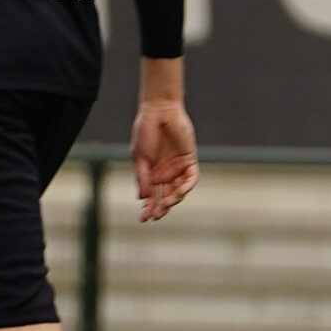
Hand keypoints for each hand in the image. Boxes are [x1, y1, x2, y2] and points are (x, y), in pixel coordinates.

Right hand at [130, 97, 198, 222]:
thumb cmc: (145, 132)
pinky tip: (178, 193)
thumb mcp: (139, 157)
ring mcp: (177, 168)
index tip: (143, 219)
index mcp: (151, 173)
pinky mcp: (189, 161)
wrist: (158, 112)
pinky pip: (191, 179)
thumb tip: (142, 197)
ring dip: (173, 200)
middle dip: (160, 208)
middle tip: (155, 217)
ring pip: (178, 191)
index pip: (151, 196)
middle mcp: (165, 173)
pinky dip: (186, 187)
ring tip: (166, 205)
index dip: (148, 208)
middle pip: (165, 197)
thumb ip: (143, 177)